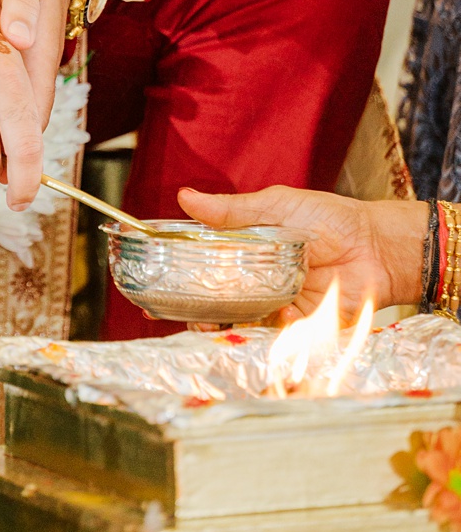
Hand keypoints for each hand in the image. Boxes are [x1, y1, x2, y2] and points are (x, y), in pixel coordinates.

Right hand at [178, 185, 423, 320]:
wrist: (379, 248)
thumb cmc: (332, 218)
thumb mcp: (278, 205)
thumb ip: (233, 210)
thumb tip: (185, 197)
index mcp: (242, 248)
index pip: (200, 263)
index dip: (176, 274)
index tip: (152, 283)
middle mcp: (253, 278)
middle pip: (212, 299)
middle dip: (194, 311)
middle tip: (182, 314)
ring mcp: (273, 301)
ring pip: (237, 321)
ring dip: (223, 327)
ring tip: (212, 327)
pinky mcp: (298, 322)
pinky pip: (273, 334)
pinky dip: (269, 332)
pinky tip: (273, 321)